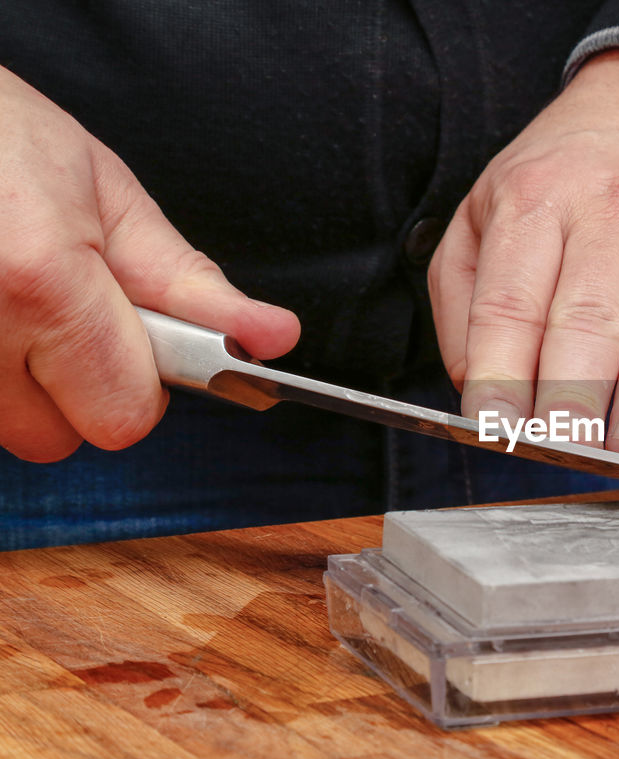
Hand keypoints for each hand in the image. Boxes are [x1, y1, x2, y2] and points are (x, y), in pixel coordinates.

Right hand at [0, 66, 299, 462]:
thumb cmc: (5, 141)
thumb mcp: (112, 197)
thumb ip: (192, 283)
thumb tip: (272, 337)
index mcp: (40, 281)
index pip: (124, 415)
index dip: (143, 384)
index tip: (141, 342)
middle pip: (62, 438)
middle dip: (81, 388)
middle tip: (69, 313)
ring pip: (13, 426)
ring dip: (27, 383)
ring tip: (19, 299)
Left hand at [428, 49, 618, 459]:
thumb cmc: (575, 167)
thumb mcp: (487, 206)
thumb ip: (465, 293)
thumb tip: (473, 376)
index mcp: (537, 201)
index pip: (511, 300)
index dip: (502, 370)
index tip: (496, 425)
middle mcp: (611, 209)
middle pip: (587, 313)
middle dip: (575, 391)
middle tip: (567, 448)